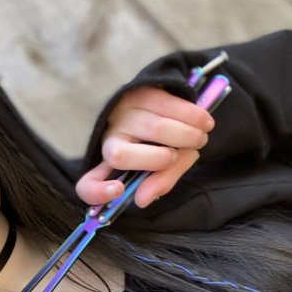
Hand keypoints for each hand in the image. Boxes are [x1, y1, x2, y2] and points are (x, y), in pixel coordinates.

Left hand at [76, 87, 214, 207]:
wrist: (176, 106)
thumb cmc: (168, 145)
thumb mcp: (168, 168)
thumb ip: (160, 182)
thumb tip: (143, 200)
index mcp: (111, 167)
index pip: (88, 186)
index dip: (97, 192)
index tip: (118, 190)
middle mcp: (110, 139)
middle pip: (119, 156)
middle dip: (160, 160)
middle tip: (179, 157)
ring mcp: (122, 114)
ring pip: (153, 129)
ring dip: (186, 136)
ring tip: (200, 138)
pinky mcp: (140, 91)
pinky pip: (167, 106)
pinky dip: (192, 117)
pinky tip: (204, 122)